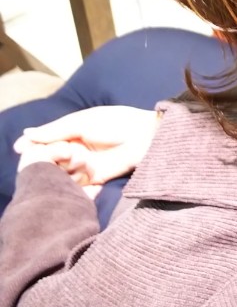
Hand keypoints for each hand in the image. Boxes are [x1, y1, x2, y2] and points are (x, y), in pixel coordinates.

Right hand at [15, 106, 159, 187]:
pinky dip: (73, 181)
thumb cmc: (115, 123)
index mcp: (67, 133)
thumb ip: (55, 130)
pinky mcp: (95, 178)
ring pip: (60, 172)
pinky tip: (79, 173)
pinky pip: (77, 184)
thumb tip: (27, 133)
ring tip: (79, 159)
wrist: (144, 137)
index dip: (33, 146)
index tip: (22, 150)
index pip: (43, 142)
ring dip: (63, 169)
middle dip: (48, 159)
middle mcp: (72, 150)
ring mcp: (83, 165)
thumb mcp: (80, 123)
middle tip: (58, 155)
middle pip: (49, 159)